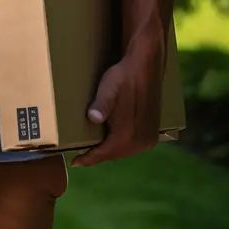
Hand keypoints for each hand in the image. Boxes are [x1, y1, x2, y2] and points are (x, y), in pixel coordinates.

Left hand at [71, 49, 162, 167]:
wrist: (146, 66)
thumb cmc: (123, 77)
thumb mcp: (108, 88)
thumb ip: (101, 105)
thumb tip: (92, 118)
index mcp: (128, 134)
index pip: (103, 153)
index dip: (87, 159)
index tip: (75, 162)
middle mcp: (140, 141)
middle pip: (114, 154)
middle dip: (99, 155)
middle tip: (82, 155)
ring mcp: (149, 138)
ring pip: (125, 150)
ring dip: (111, 150)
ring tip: (96, 148)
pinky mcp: (153, 132)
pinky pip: (134, 144)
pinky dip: (122, 144)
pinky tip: (113, 139)